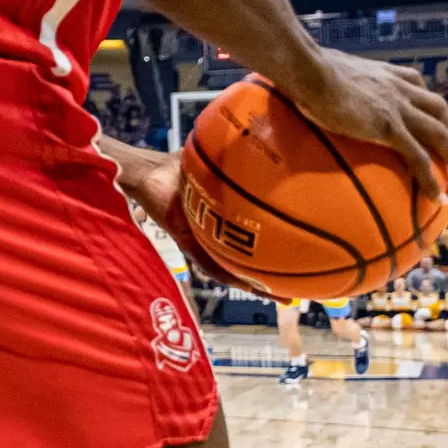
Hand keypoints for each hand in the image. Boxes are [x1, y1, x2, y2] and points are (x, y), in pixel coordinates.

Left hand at [129, 149, 280, 298]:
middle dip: (267, 280)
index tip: (301, 260)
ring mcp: (200, 242)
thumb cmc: (176, 167)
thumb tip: (269, 150)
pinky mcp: (186, 244)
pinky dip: (229, 275)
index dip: (273, 252)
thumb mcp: (217, 166)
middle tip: (292, 295)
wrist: (145, 173)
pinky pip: (209, 265)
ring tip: (278, 297)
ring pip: (230, 270)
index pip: (251, 240)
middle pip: (243, 263)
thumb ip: (239, 163)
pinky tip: (249, 285)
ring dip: (253, 284)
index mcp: (221, 221)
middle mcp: (212, 236)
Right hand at [288, 52, 447, 199]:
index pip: (415, 83)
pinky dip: (430, 178)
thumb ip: (328, 75)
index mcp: (384, 73)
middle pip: (437, 108)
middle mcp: (399, 89)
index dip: (425, 100)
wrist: (312, 73)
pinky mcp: (389, 129)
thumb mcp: (327, 67)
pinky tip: (437, 196)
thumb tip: (307, 79)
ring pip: (438, 133)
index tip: (430, 111)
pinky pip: (418, 157)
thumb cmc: (309, 68)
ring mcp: (398, 109)